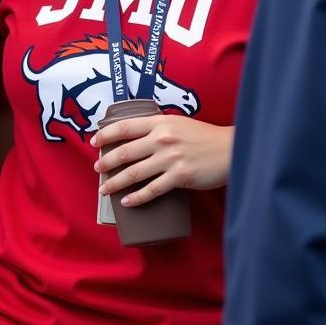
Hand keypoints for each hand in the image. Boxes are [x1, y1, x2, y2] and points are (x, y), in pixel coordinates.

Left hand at [91, 116, 232, 207]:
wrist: (231, 149)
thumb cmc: (203, 136)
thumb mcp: (178, 123)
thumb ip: (157, 128)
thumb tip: (134, 137)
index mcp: (160, 122)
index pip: (124, 127)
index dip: (105, 135)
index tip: (94, 142)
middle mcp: (162, 139)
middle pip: (125, 152)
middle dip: (106, 162)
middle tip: (96, 169)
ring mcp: (170, 158)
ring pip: (134, 173)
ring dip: (115, 182)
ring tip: (104, 189)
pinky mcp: (180, 176)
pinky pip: (152, 190)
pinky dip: (137, 197)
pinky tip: (127, 202)